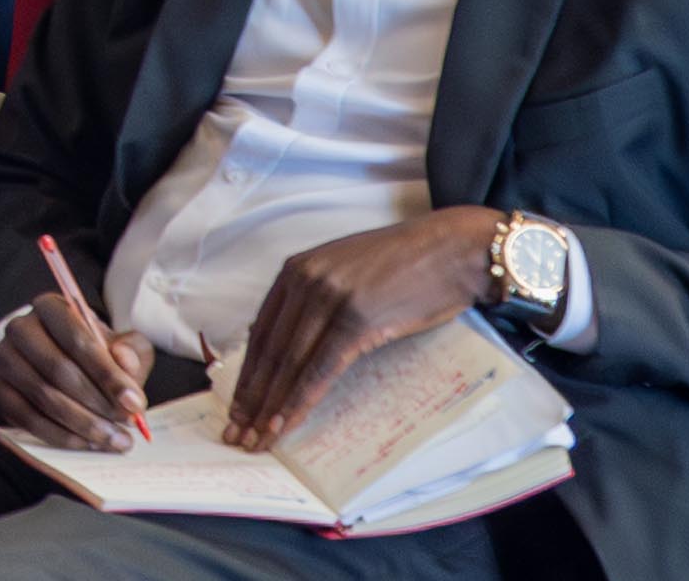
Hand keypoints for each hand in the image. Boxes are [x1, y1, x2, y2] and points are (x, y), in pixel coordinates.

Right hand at [0, 258, 156, 454]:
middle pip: (58, 369)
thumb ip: (130, 352)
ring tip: (113, 440)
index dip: (108, 373)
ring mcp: (5, 360)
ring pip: (44, 397)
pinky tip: (86, 443)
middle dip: (98, 404)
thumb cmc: (94, 353)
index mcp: (50, 308)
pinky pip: (27, 419)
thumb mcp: (120, 344)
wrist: (59, 360)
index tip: (134, 403)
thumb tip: (125, 362)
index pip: (78, 338)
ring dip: (83, 424)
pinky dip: (60, 435)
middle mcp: (20, 328)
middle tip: (126, 427)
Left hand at [227, 206, 505, 445]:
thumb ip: (315, 301)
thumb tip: (290, 345)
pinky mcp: (355, 319)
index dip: (247, 374)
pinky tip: (286, 423)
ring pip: (289, 363)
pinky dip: (299, 400)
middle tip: (236, 433)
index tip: (236, 406)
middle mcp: (304, 280)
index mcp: (296, 270)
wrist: (452, 249)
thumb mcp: (345, 274)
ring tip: (256, 439)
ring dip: (269, 407)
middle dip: (250, 397)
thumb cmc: (406, 266)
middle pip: (269, 351)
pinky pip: (319, 368)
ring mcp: (328, 298)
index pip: (261, 333)